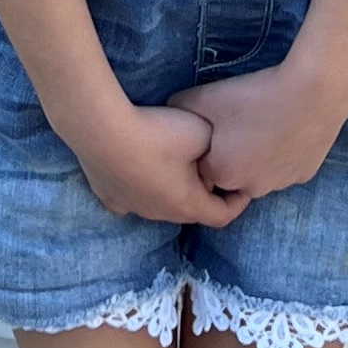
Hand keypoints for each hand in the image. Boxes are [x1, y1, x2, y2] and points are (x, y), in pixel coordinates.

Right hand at [74, 97, 249, 227]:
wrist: (103, 131)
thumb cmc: (158, 135)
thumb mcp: (202, 133)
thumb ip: (217, 146)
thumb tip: (213, 156)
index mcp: (188, 204)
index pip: (222, 216)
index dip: (238, 202)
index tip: (244, 185)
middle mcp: (161, 215)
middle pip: (191, 210)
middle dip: (204, 192)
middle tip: (208, 167)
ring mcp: (132, 208)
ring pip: (160, 206)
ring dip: (172, 190)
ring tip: (173, 164)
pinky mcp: (109, 197)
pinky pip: (130, 200)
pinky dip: (140, 191)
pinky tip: (137, 173)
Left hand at [170, 60, 347, 204]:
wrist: (312, 93)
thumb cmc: (255, 97)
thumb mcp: (206, 96)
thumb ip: (180, 106)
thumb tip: (170, 111)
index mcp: (222, 173)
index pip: (204, 167)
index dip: (209, 145)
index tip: (219, 124)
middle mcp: (250, 188)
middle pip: (233, 173)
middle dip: (233, 154)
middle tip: (242, 122)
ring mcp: (280, 185)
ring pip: (261, 173)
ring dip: (258, 157)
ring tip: (265, 123)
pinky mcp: (305, 175)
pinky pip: (286, 167)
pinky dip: (283, 153)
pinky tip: (286, 128)